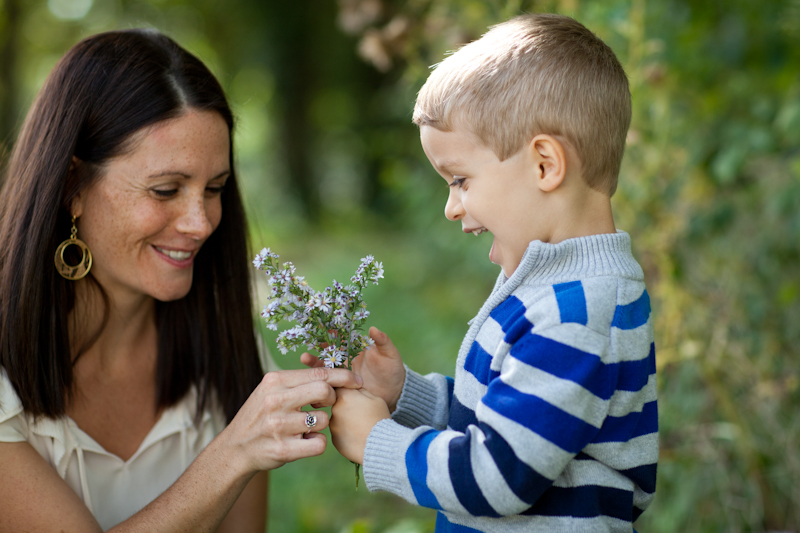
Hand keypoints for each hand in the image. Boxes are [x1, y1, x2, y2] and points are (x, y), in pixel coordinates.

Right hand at [221, 367, 362, 471]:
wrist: (235, 448)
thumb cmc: (260, 415)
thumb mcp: (271, 390)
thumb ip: (297, 381)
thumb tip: (333, 373)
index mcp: (275, 381)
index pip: (318, 373)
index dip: (343, 376)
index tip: (356, 381)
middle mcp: (276, 401)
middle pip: (324, 391)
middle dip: (332, 398)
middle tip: (325, 405)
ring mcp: (279, 426)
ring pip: (324, 420)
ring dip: (322, 424)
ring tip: (307, 426)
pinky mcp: (283, 450)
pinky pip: (319, 444)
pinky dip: (317, 443)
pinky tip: (306, 441)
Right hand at [301, 327, 405, 410]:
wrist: (394, 394)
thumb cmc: (393, 371)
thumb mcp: (390, 355)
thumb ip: (383, 342)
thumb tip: (373, 329)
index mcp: (356, 348)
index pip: (341, 338)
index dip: (331, 333)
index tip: (320, 328)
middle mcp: (346, 360)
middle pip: (328, 352)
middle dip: (317, 350)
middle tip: (306, 350)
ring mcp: (342, 374)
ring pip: (325, 368)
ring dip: (314, 365)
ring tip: (304, 359)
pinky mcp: (342, 388)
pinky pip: (329, 384)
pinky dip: (319, 382)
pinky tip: (309, 382)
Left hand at [330, 387, 390, 463]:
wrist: (380, 444)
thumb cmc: (380, 419)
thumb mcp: (375, 398)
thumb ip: (361, 391)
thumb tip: (353, 389)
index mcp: (344, 397)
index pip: (339, 387)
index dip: (347, 390)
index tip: (354, 396)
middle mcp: (334, 410)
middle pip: (337, 404)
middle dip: (346, 406)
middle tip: (361, 413)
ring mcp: (333, 426)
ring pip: (338, 419)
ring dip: (345, 420)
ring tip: (361, 427)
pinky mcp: (335, 440)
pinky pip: (339, 433)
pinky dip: (346, 433)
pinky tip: (358, 436)